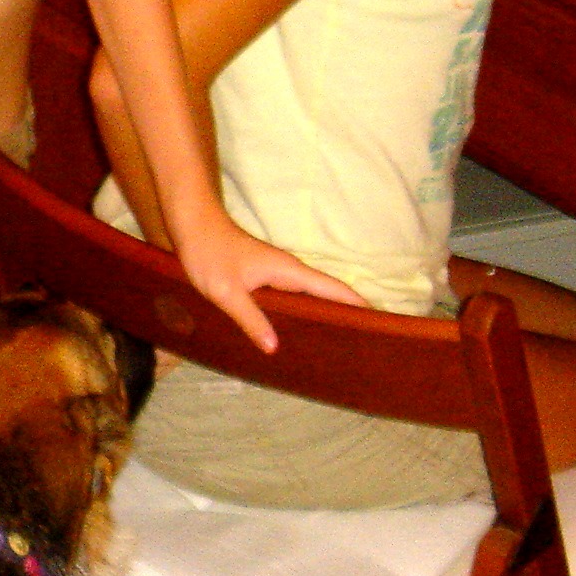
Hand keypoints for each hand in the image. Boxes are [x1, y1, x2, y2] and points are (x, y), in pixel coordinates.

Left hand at [173, 213, 366, 351]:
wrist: (194, 227)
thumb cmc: (210, 255)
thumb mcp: (227, 293)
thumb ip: (251, 319)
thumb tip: (275, 348)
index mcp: (290, 272)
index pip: (335, 290)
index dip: (359, 306)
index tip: (381, 326)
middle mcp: (291, 272)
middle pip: (329, 295)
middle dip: (348, 316)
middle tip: (364, 346)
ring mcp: (280, 274)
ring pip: (312, 297)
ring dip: (327, 316)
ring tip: (340, 345)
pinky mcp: (267, 278)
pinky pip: (295, 298)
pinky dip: (305, 312)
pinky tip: (301, 332)